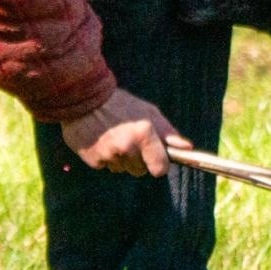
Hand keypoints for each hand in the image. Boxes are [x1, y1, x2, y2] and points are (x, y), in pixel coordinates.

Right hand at [61, 88, 189, 176]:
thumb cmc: (120, 104)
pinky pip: (106, 167)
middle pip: (140, 171)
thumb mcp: (148, 112)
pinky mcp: (93, 160)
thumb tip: (187, 148)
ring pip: (122, 169)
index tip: (156, 159)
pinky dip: (105, 157)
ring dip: (121, 159)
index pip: (160, 168)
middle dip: (138, 160)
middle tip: (130, 140)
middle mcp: (127, 147)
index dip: (159, 164)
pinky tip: (101, 140)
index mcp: (144, 134)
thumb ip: (167, 132)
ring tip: (113, 137)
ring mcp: (109, 155)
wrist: (83, 98)